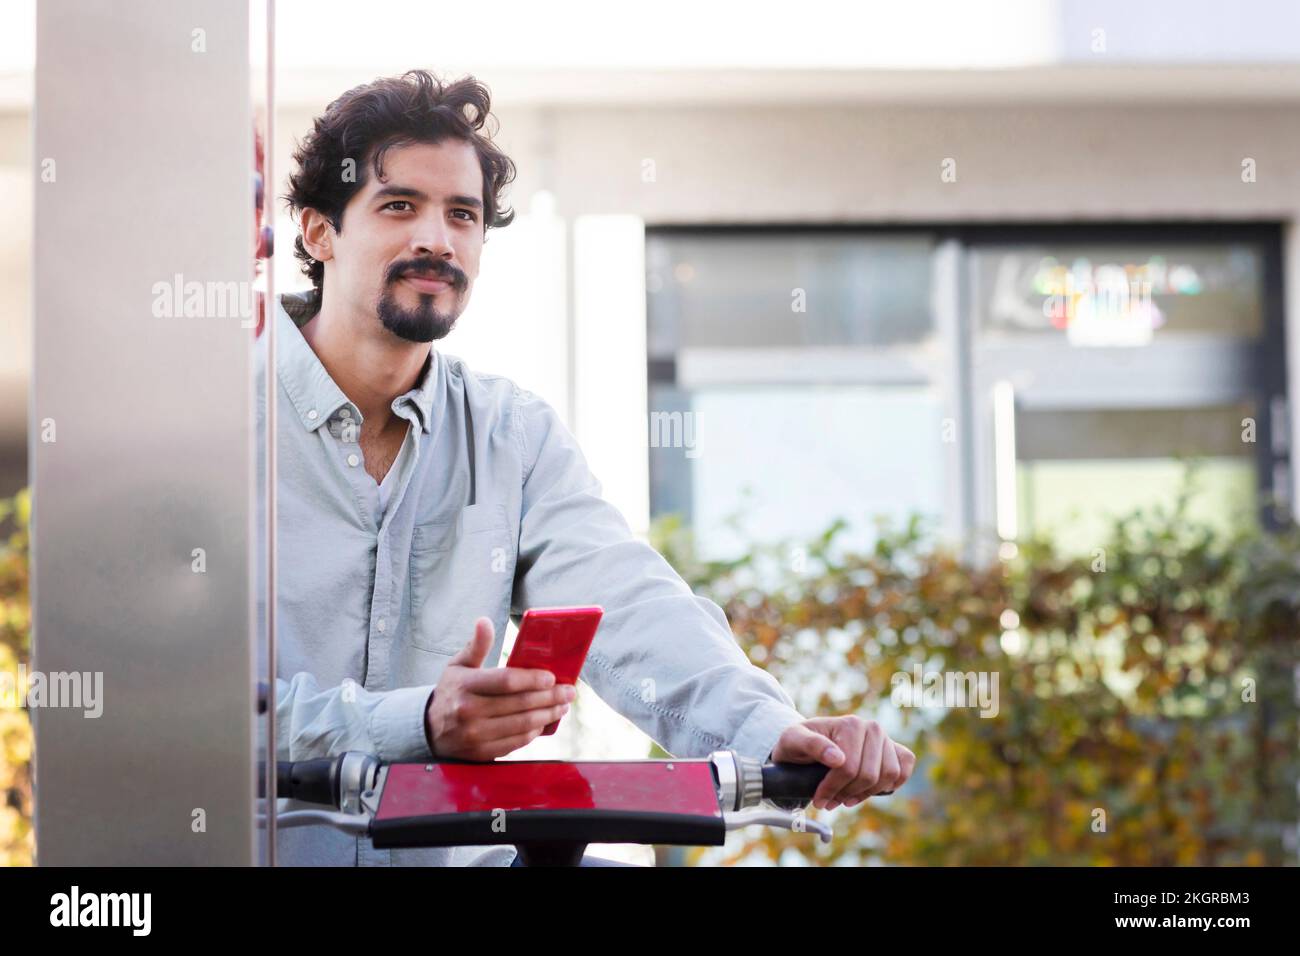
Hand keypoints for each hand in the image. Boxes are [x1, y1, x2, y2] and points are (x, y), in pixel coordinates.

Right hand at [424, 616, 574, 760]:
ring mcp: (475, 735)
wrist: (429, 729)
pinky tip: (544, 721)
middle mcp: (469, 711)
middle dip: (550, 697)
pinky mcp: (482, 752)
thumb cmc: (451, 692)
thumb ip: (476, 645)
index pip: (506, 681)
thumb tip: (484, 621)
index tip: (552, 677)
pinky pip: (516, 742)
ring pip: (522, 725)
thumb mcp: (458, 665)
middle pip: (520, 704)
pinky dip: (534, 731)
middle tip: (568, 691)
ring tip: (562, 706)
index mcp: (464, 686)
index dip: (533, 679)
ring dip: (548, 715)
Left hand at [770, 715, 915, 810]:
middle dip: (847, 793)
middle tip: (830, 801)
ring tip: (846, 798)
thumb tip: (837, 758)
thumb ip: (811, 745)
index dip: (832, 789)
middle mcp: (872, 728)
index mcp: (850, 724)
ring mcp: (885, 739)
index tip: (819, 800)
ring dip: (866, 793)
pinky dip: (891, 784)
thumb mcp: (793, 741)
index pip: (849, 768)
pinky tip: (870, 789)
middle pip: (869, 775)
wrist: (807, 742)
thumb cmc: (799, 743)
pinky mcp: (894, 750)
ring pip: (888, 776)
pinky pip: (903, 770)